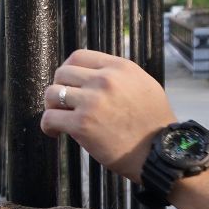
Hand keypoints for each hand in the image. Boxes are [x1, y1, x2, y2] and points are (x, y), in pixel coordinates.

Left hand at [40, 50, 175, 180]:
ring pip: (51, 93)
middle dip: (59, 87)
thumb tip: (93, 72)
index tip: (69, 83)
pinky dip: (47, 126)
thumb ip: (118, 75)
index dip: (68, 70)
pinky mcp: (82, 124)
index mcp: (119, 67)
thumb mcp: (143, 85)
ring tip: (59, 118)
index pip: (79, 56)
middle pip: (62, 73)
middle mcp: (104, 80)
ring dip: (51, 106)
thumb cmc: (153, 123)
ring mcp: (92, 101)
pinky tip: (55, 132)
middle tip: (63, 104)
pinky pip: (49, 118)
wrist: (160, 153)